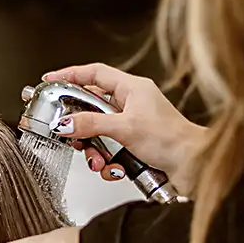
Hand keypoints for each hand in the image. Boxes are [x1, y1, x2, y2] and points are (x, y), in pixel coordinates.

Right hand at [44, 63, 204, 195]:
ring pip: (98, 134)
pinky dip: (108, 163)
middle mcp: (132, 104)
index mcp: (132, 88)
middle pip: (92, 108)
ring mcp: (132, 125)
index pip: (94, 73)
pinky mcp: (134, 145)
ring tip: (100, 161)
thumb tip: (65, 123)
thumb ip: (91, 125)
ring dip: (95, 151)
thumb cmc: (172, 139)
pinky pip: (109, 151)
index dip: (71, 75)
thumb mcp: (124, 128)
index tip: (51, 80)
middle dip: (81, 127)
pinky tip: (115, 169)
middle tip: (71, 134)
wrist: (193, 166)